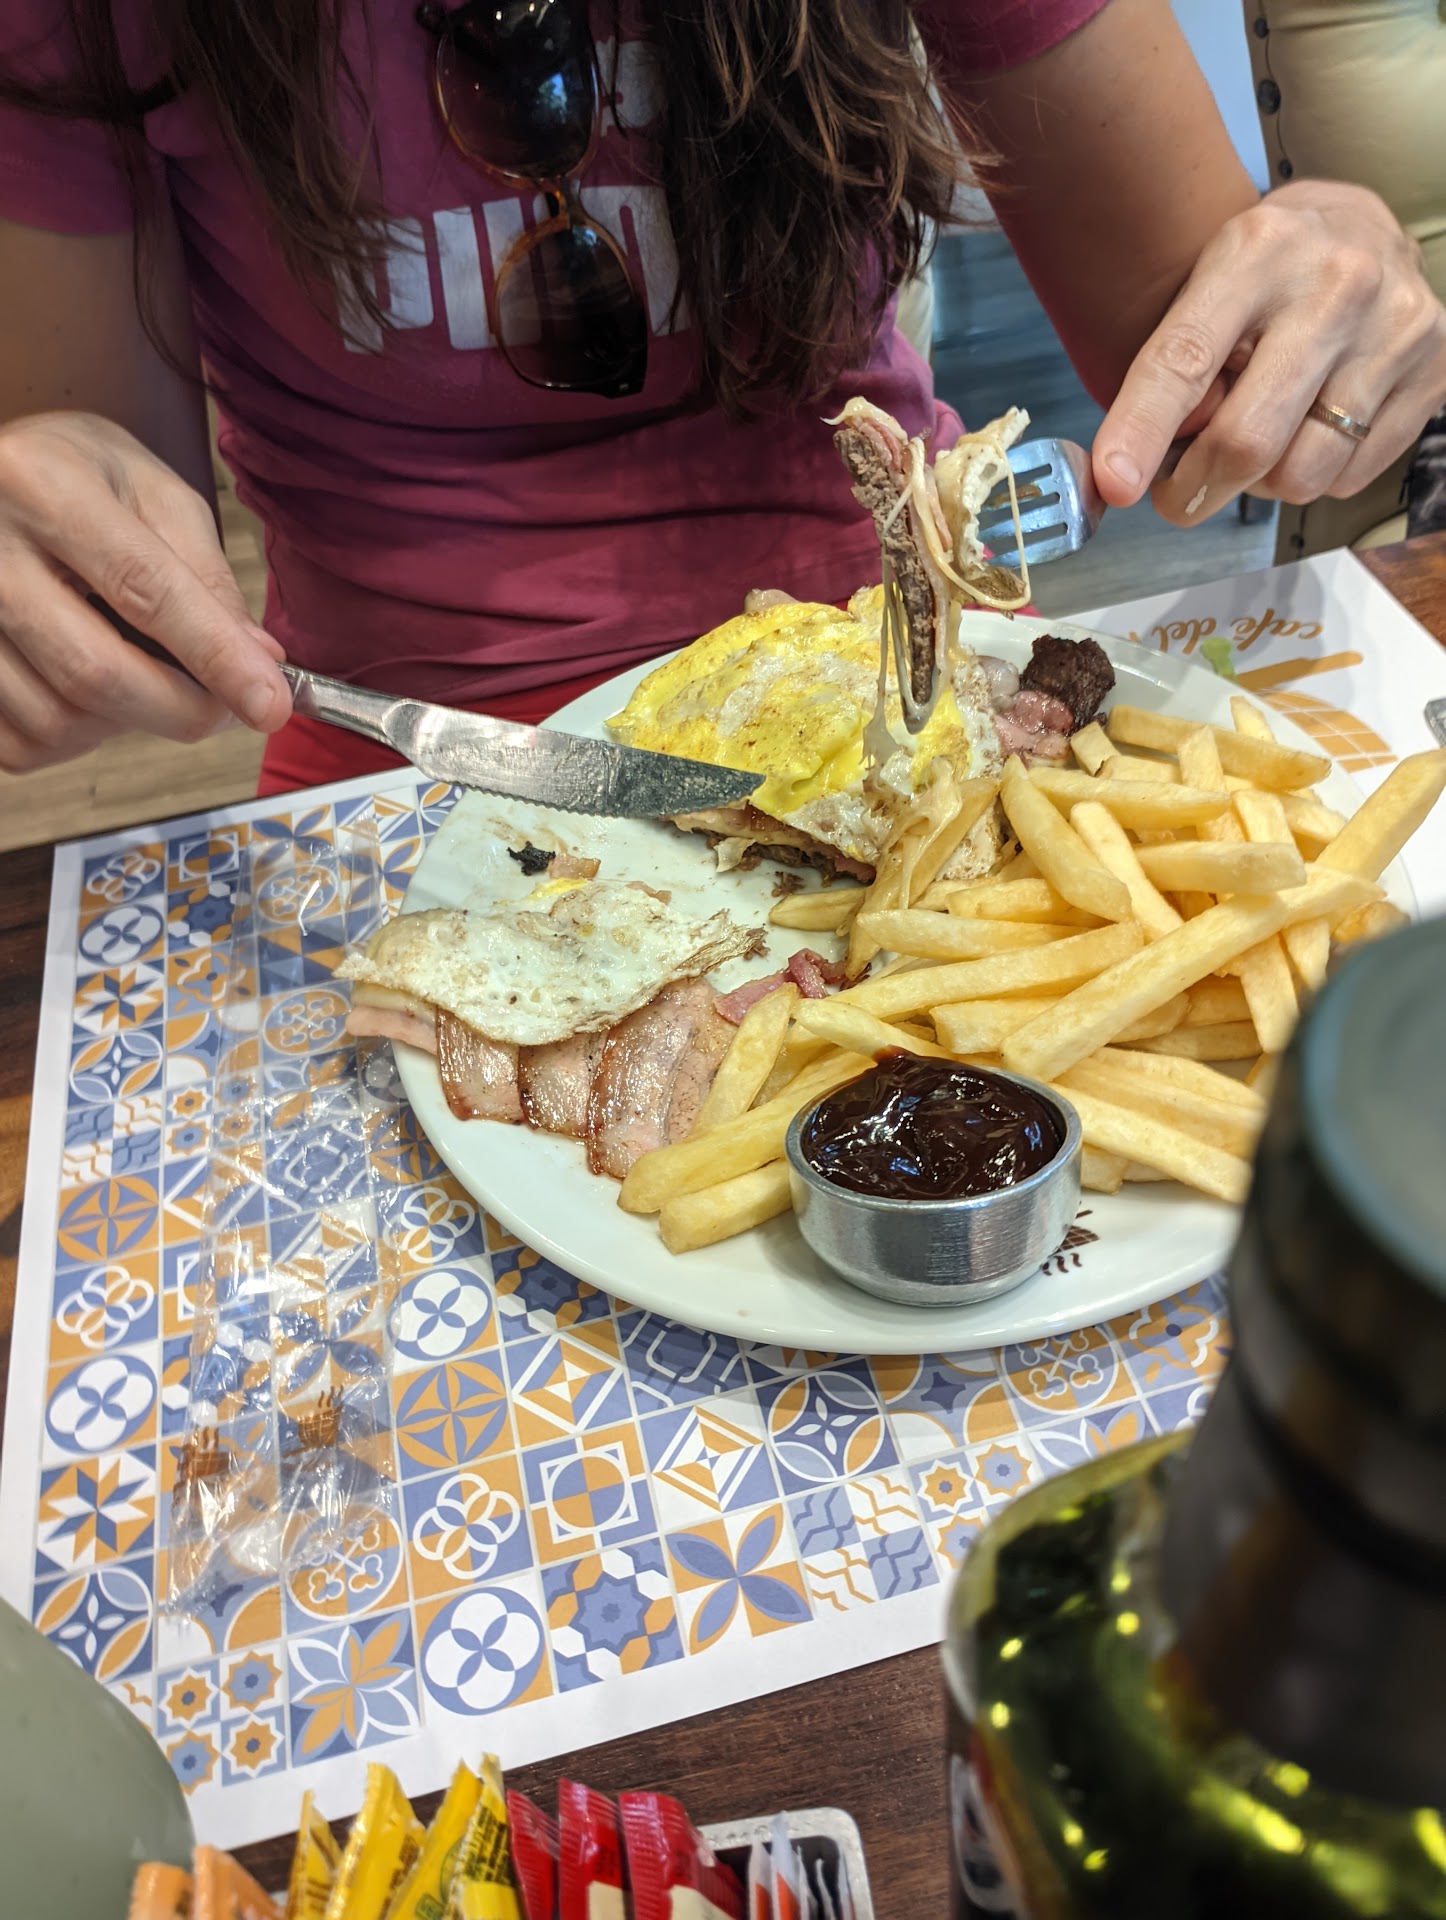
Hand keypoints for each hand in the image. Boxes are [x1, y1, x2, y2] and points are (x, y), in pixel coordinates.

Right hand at [0, 412, 291, 770]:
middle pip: (95, 672)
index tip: (269, 705)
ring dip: (126, 725)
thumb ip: (208, 578)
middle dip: (182, 711)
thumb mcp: (154, 494)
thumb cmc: (77, 475)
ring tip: (148, 681)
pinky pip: (19, 743)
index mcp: (45, 485)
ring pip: (56, 719)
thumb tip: (258, 662)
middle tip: (227, 710)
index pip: (144, 589)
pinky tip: (92, 697)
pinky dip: (74, 739)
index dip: (216, 658)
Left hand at [1092, 181, 1445, 525]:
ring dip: (1258, 485)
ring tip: (1254, 444)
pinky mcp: (1433, 371)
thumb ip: (1173, 364)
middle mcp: (1335, 285)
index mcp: (1259, 251)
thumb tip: (1129, 468)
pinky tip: (1306, 431)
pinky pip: (1347, 477)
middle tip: (1174, 495)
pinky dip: (1312, 476)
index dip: (1142, 430)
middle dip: (1194, 490)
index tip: (1113, 484)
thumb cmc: (1269, 268)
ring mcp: (1393, 329)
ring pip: (1299, 475)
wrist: (1367, 229)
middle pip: (1248, 440)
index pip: (1185, 360)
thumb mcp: (1208, 281)